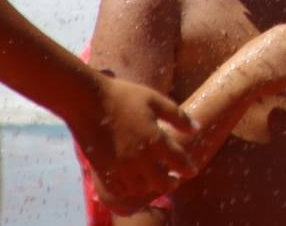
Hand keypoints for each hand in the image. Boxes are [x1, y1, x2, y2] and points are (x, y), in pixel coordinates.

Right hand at [78, 76, 195, 215]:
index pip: (178, 162)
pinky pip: (120, 189)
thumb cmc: (124, 96)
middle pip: (161, 182)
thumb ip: (178, 116)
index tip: (192, 170)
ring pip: (141, 188)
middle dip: (171, 182)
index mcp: (155, 140)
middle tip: (174, 179)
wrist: (88, 101)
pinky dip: (130, 189)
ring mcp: (120, 167)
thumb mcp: (155, 100)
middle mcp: (139, 159)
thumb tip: (197, 129)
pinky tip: (133, 182)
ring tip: (154, 180)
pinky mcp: (104, 170)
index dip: (188, 168)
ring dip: (151, 186)